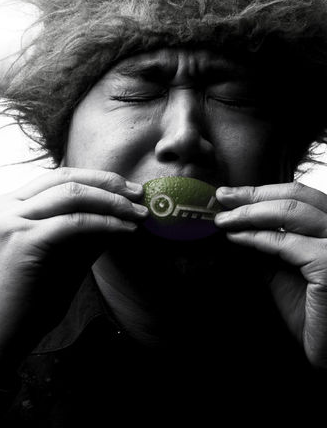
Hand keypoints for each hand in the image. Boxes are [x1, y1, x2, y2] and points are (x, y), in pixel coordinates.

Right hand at [0, 167, 146, 384]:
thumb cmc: (28, 299)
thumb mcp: (60, 253)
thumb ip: (84, 228)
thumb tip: (123, 209)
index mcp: (6, 205)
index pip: (57, 178)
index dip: (96, 179)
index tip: (126, 189)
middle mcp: (3, 206)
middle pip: (65, 179)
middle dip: (107, 184)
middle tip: (138, 194)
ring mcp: (9, 220)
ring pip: (71, 195)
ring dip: (111, 202)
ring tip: (137, 213)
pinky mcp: (22, 239)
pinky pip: (73, 222)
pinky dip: (104, 222)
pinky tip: (125, 230)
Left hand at [215, 181, 326, 369]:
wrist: (326, 348)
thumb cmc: (310, 310)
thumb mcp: (283, 265)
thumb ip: (267, 240)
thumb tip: (234, 218)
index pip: (300, 195)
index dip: (261, 191)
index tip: (230, 194)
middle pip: (296, 197)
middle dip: (252, 195)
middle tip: (222, 198)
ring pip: (291, 212)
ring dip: (249, 213)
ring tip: (224, 220)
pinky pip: (286, 242)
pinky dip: (256, 237)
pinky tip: (236, 238)